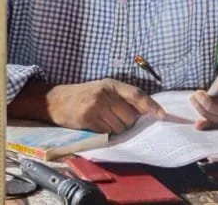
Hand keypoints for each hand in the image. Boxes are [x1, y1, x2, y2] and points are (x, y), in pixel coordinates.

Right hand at [44, 78, 165, 133]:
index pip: (137, 94)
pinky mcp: (88, 119)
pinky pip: (107, 132)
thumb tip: (146, 111)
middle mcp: (104, 93)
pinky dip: (105, 133)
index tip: (162, 115)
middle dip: (127, 122)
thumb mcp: (103, 90)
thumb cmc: (83, 95)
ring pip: (120, 127)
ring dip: (116, 129)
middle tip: (115, 119)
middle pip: (130, 116)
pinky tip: (96, 125)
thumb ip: (122, 97)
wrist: (56, 100)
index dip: (151, 106)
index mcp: (111, 84)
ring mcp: (96, 106)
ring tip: (103, 121)